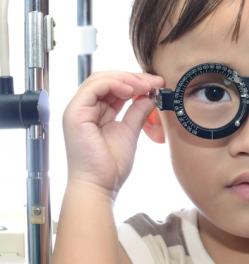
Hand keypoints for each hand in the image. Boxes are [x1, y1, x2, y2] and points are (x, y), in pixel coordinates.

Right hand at [62, 71, 163, 197]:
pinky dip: (114, 83)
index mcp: (97, 112)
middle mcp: (85, 108)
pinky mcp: (75, 113)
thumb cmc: (111, 166)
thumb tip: (150, 96)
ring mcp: (78, 110)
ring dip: (126, 78)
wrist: (100, 186)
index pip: (115, 86)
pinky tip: (132, 90)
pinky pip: (93, 87)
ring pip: (100, 79)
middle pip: (107, 79)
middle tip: (156, 82)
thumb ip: (138, 112)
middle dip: (134, 77)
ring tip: (146, 86)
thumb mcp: (130, 131)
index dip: (136, 81)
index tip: (158, 84)